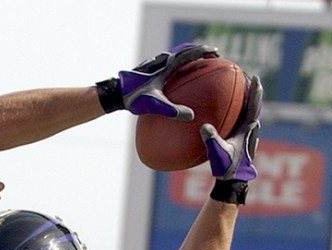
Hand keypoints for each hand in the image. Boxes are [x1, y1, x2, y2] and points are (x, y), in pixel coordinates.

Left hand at [97, 43, 218, 119]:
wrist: (115, 94)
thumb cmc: (134, 98)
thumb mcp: (155, 105)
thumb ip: (173, 111)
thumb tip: (191, 117)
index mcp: (165, 65)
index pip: (189, 54)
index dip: (203, 52)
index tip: (216, 53)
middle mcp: (161, 61)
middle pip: (184, 51)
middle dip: (199, 52)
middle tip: (212, 56)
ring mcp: (154, 64)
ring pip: (175, 55)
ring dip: (188, 56)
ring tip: (198, 63)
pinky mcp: (149, 70)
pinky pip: (167, 63)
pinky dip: (177, 64)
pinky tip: (178, 76)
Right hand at [201, 75, 260, 202]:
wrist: (233, 182)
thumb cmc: (227, 168)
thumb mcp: (218, 153)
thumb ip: (212, 139)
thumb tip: (204, 126)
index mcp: (248, 130)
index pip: (254, 106)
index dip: (255, 91)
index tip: (255, 77)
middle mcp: (251, 131)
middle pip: (254, 106)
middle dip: (253, 92)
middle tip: (250, 78)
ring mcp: (248, 136)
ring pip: (250, 114)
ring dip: (248, 102)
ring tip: (243, 91)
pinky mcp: (242, 141)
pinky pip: (242, 122)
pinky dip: (240, 113)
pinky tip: (232, 113)